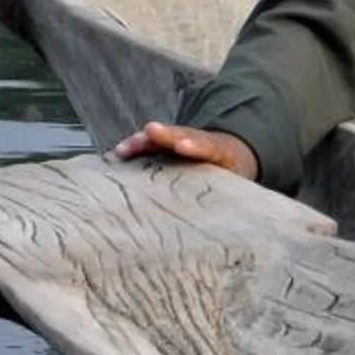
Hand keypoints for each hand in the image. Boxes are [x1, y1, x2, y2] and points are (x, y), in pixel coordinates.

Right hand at [110, 121, 259, 182]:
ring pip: (160, 139)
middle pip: (181, 136)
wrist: (228, 154)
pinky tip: (117, 155)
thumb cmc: (231, 176)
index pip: (208, 147)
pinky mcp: (162, 147)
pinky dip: (133, 149)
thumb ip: (231, 197)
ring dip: (142, 142)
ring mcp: (178, 141)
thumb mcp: (238, 184)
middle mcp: (197, 142)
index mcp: (220, 152)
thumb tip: (224, 223)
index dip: (195, 146)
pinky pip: (147, 146)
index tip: (183, 145)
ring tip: (124, 149)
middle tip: (150, 130)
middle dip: (165, 135)